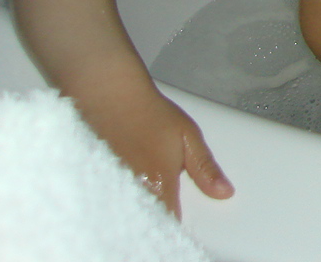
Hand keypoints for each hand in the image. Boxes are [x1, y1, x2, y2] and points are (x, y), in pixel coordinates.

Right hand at [79, 88, 232, 215]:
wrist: (111, 98)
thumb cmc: (152, 114)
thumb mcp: (188, 136)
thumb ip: (206, 168)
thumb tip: (224, 192)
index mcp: (160, 183)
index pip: (170, 219)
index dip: (176, 221)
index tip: (180, 216)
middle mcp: (134, 192)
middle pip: (148, 220)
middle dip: (157, 218)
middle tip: (164, 204)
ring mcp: (112, 190)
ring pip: (129, 213)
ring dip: (138, 210)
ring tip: (146, 197)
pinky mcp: (96, 185)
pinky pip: (111, 203)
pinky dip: (119, 202)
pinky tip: (125, 191)